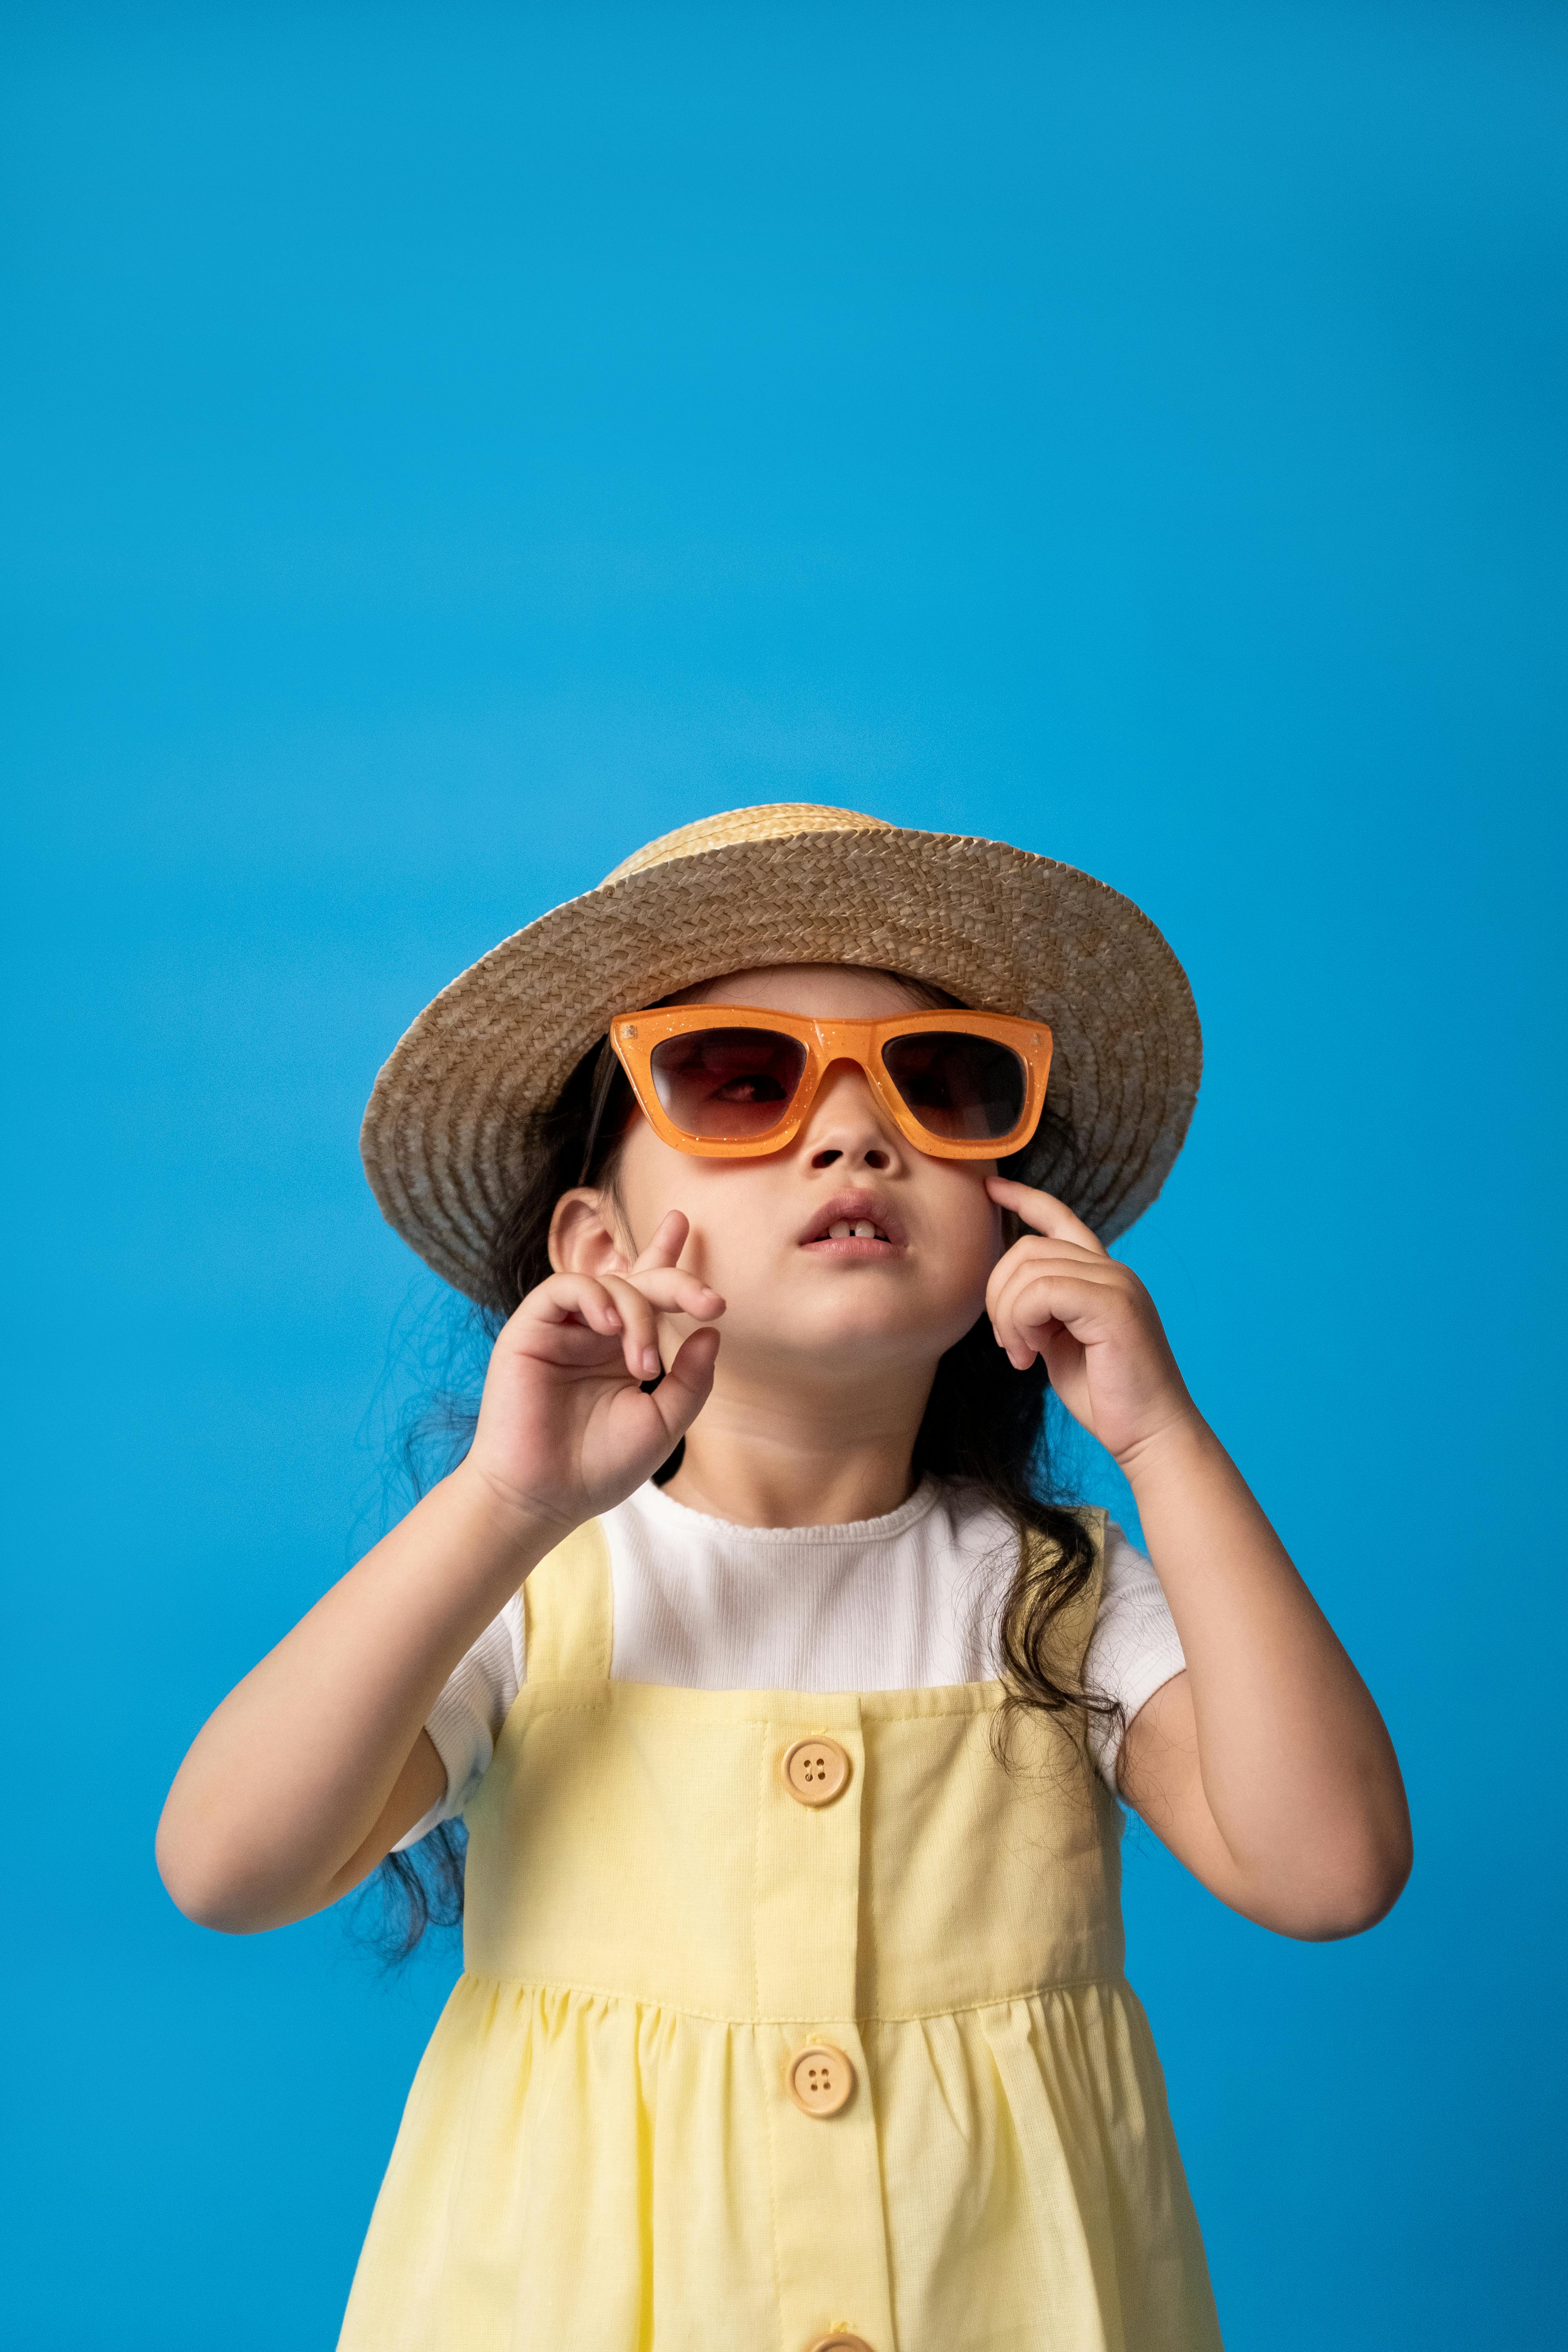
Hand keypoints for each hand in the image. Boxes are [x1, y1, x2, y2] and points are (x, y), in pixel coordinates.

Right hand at [460, 1210, 723, 1537]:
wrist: (545, 1498)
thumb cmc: (599, 1467)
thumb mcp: (663, 1423)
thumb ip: (691, 1380)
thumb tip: (713, 1332)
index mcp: (622, 1349)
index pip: (646, 1290)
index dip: (664, 1254)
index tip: (685, 1225)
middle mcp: (593, 1333)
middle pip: (637, 1281)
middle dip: (677, 1281)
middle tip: (709, 1300)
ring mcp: (562, 1330)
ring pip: (608, 1284)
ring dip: (638, 1315)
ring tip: (644, 1363)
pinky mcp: (530, 1330)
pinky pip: (564, 1290)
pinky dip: (594, 1298)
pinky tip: (610, 1326)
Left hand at [983, 1177, 1196, 1469]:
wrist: (1150, 1434)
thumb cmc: (1108, 1396)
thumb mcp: (1062, 1343)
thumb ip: (1042, 1311)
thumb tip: (1008, 1296)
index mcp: (1102, 1275)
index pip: (1060, 1218)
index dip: (1023, 1198)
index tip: (990, 1187)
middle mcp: (1113, 1270)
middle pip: (1026, 1248)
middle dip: (999, 1295)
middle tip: (1009, 1344)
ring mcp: (1116, 1283)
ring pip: (1028, 1271)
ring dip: (1008, 1317)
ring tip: (1022, 1355)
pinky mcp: (1113, 1304)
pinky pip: (1041, 1292)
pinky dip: (1021, 1323)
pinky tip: (1030, 1357)